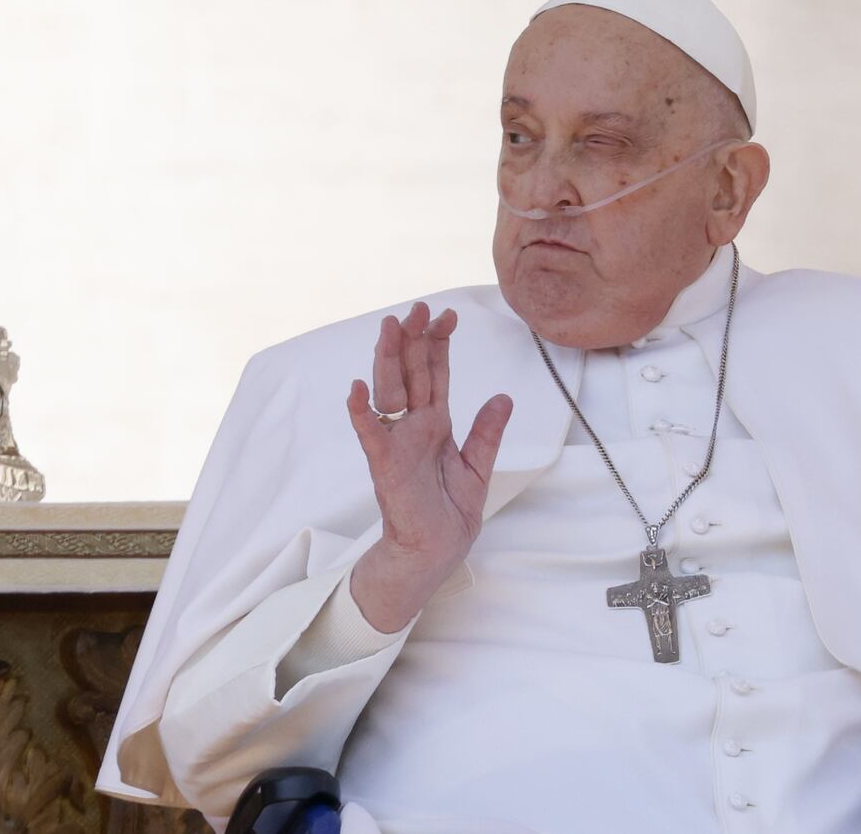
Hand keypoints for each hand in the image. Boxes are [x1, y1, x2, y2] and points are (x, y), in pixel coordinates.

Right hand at [344, 302, 512, 632]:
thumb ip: (487, 432)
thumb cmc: (450, 514)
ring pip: (390, 391)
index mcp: (435, 423)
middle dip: (414, 339)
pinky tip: (356, 388)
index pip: (435, 374)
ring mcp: (396, 442)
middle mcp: (413, 426)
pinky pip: (370, 434)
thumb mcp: (478, 467)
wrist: (436, 553)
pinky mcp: (385, 465)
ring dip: (388, 360)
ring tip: (390, 328)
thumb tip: (503, 397)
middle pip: (411, 373)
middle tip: (418, 307)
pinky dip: (361, 412)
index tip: (447, 315)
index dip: (439, 344)